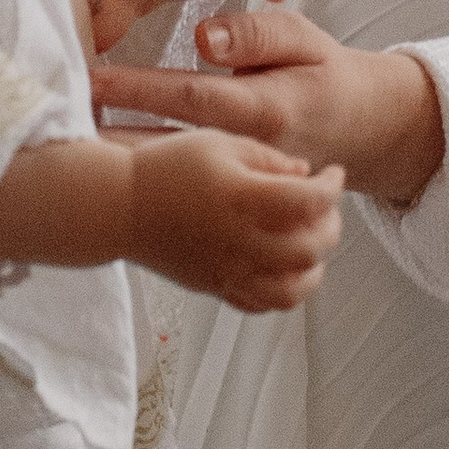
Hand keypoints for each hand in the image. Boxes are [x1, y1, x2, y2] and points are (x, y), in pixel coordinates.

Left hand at [93, 6, 447, 210]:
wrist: (366, 130)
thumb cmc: (325, 75)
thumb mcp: (304, 39)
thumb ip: (255, 34)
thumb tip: (203, 39)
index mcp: (265, 109)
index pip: (192, 96)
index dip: (140, 89)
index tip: (93, 81)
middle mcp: (252, 155)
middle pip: (172, 145)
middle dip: (113, 136)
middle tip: (58, 126)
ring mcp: (249, 186)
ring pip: (177, 176)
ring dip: (125, 165)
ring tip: (68, 158)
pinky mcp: (245, 201)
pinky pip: (194, 195)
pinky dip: (152, 188)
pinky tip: (112, 183)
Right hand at [121, 129, 341, 310]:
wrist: (116, 205)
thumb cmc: (164, 167)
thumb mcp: (218, 142)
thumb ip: (267, 158)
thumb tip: (302, 173)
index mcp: (244, 197)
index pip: (311, 200)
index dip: (332, 185)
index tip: (331, 173)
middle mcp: (241, 240)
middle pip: (311, 247)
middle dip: (330, 224)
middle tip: (323, 207)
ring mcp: (229, 270)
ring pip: (294, 289)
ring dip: (314, 267)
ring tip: (308, 244)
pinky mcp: (216, 287)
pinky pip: (262, 306)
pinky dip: (283, 293)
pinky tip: (281, 268)